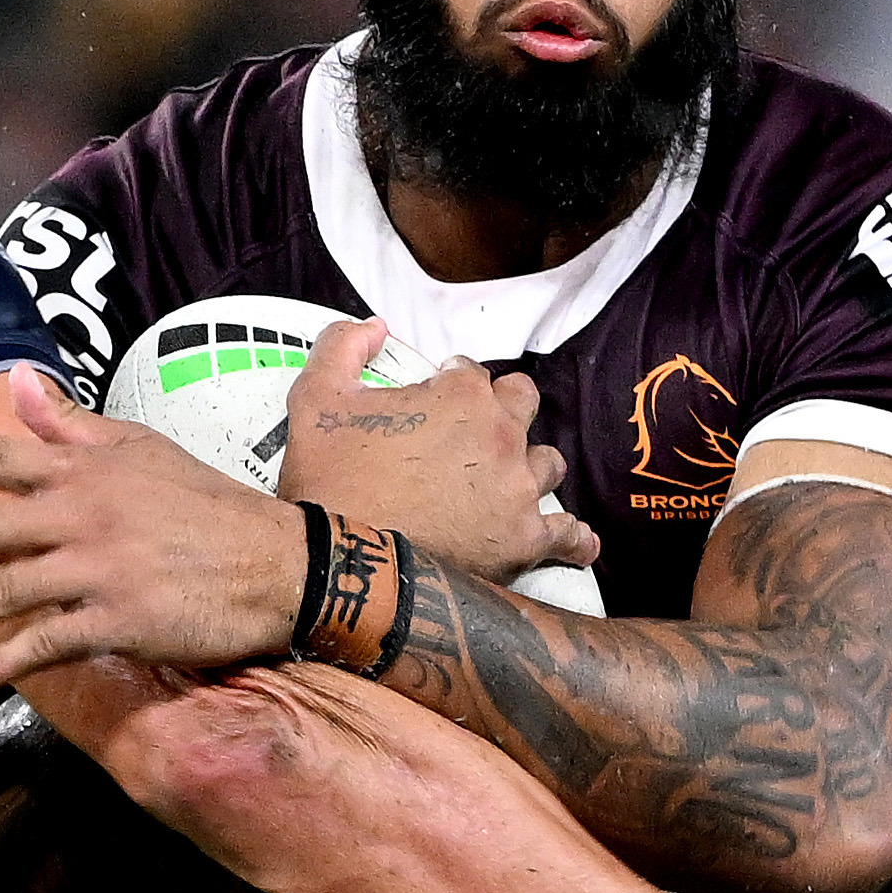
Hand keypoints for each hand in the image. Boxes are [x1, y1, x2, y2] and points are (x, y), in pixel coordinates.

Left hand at [0, 367, 310, 692]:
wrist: (281, 563)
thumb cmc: (209, 506)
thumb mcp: (143, 450)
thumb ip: (72, 424)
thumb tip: (16, 381)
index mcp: (85, 469)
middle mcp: (83, 512)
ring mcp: (99, 566)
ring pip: (4, 590)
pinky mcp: (120, 618)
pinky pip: (47, 642)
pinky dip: (4, 663)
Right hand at [273, 319, 602, 585]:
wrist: (344, 565)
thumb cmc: (330, 482)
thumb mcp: (314, 399)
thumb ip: (342, 346)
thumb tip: (374, 327)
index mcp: (462, 395)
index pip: (471, 373)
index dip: (450, 386)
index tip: (432, 407)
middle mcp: (503, 436)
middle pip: (522, 406)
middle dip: (502, 412)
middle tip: (471, 437)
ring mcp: (518, 490)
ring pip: (547, 464)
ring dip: (530, 467)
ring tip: (508, 484)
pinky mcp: (524, 541)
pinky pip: (567, 535)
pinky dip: (573, 538)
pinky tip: (576, 542)